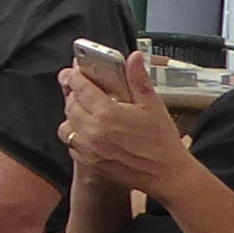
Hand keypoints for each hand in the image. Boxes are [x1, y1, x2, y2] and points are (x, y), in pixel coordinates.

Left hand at [61, 60, 194, 201]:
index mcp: (107, 113)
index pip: (80, 87)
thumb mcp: (152, 105)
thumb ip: (138, 79)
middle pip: (70, 104)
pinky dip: (76, 135)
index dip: (74, 75)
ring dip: (73, 115)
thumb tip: (133, 58)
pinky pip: (72, 144)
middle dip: (74, 93)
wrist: (166, 175)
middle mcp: (93, 132)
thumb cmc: (161, 142)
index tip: (74, 70)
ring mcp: (89, 149)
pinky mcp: (90, 162)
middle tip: (83, 88)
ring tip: (87, 110)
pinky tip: (90, 131)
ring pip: (67, 125)